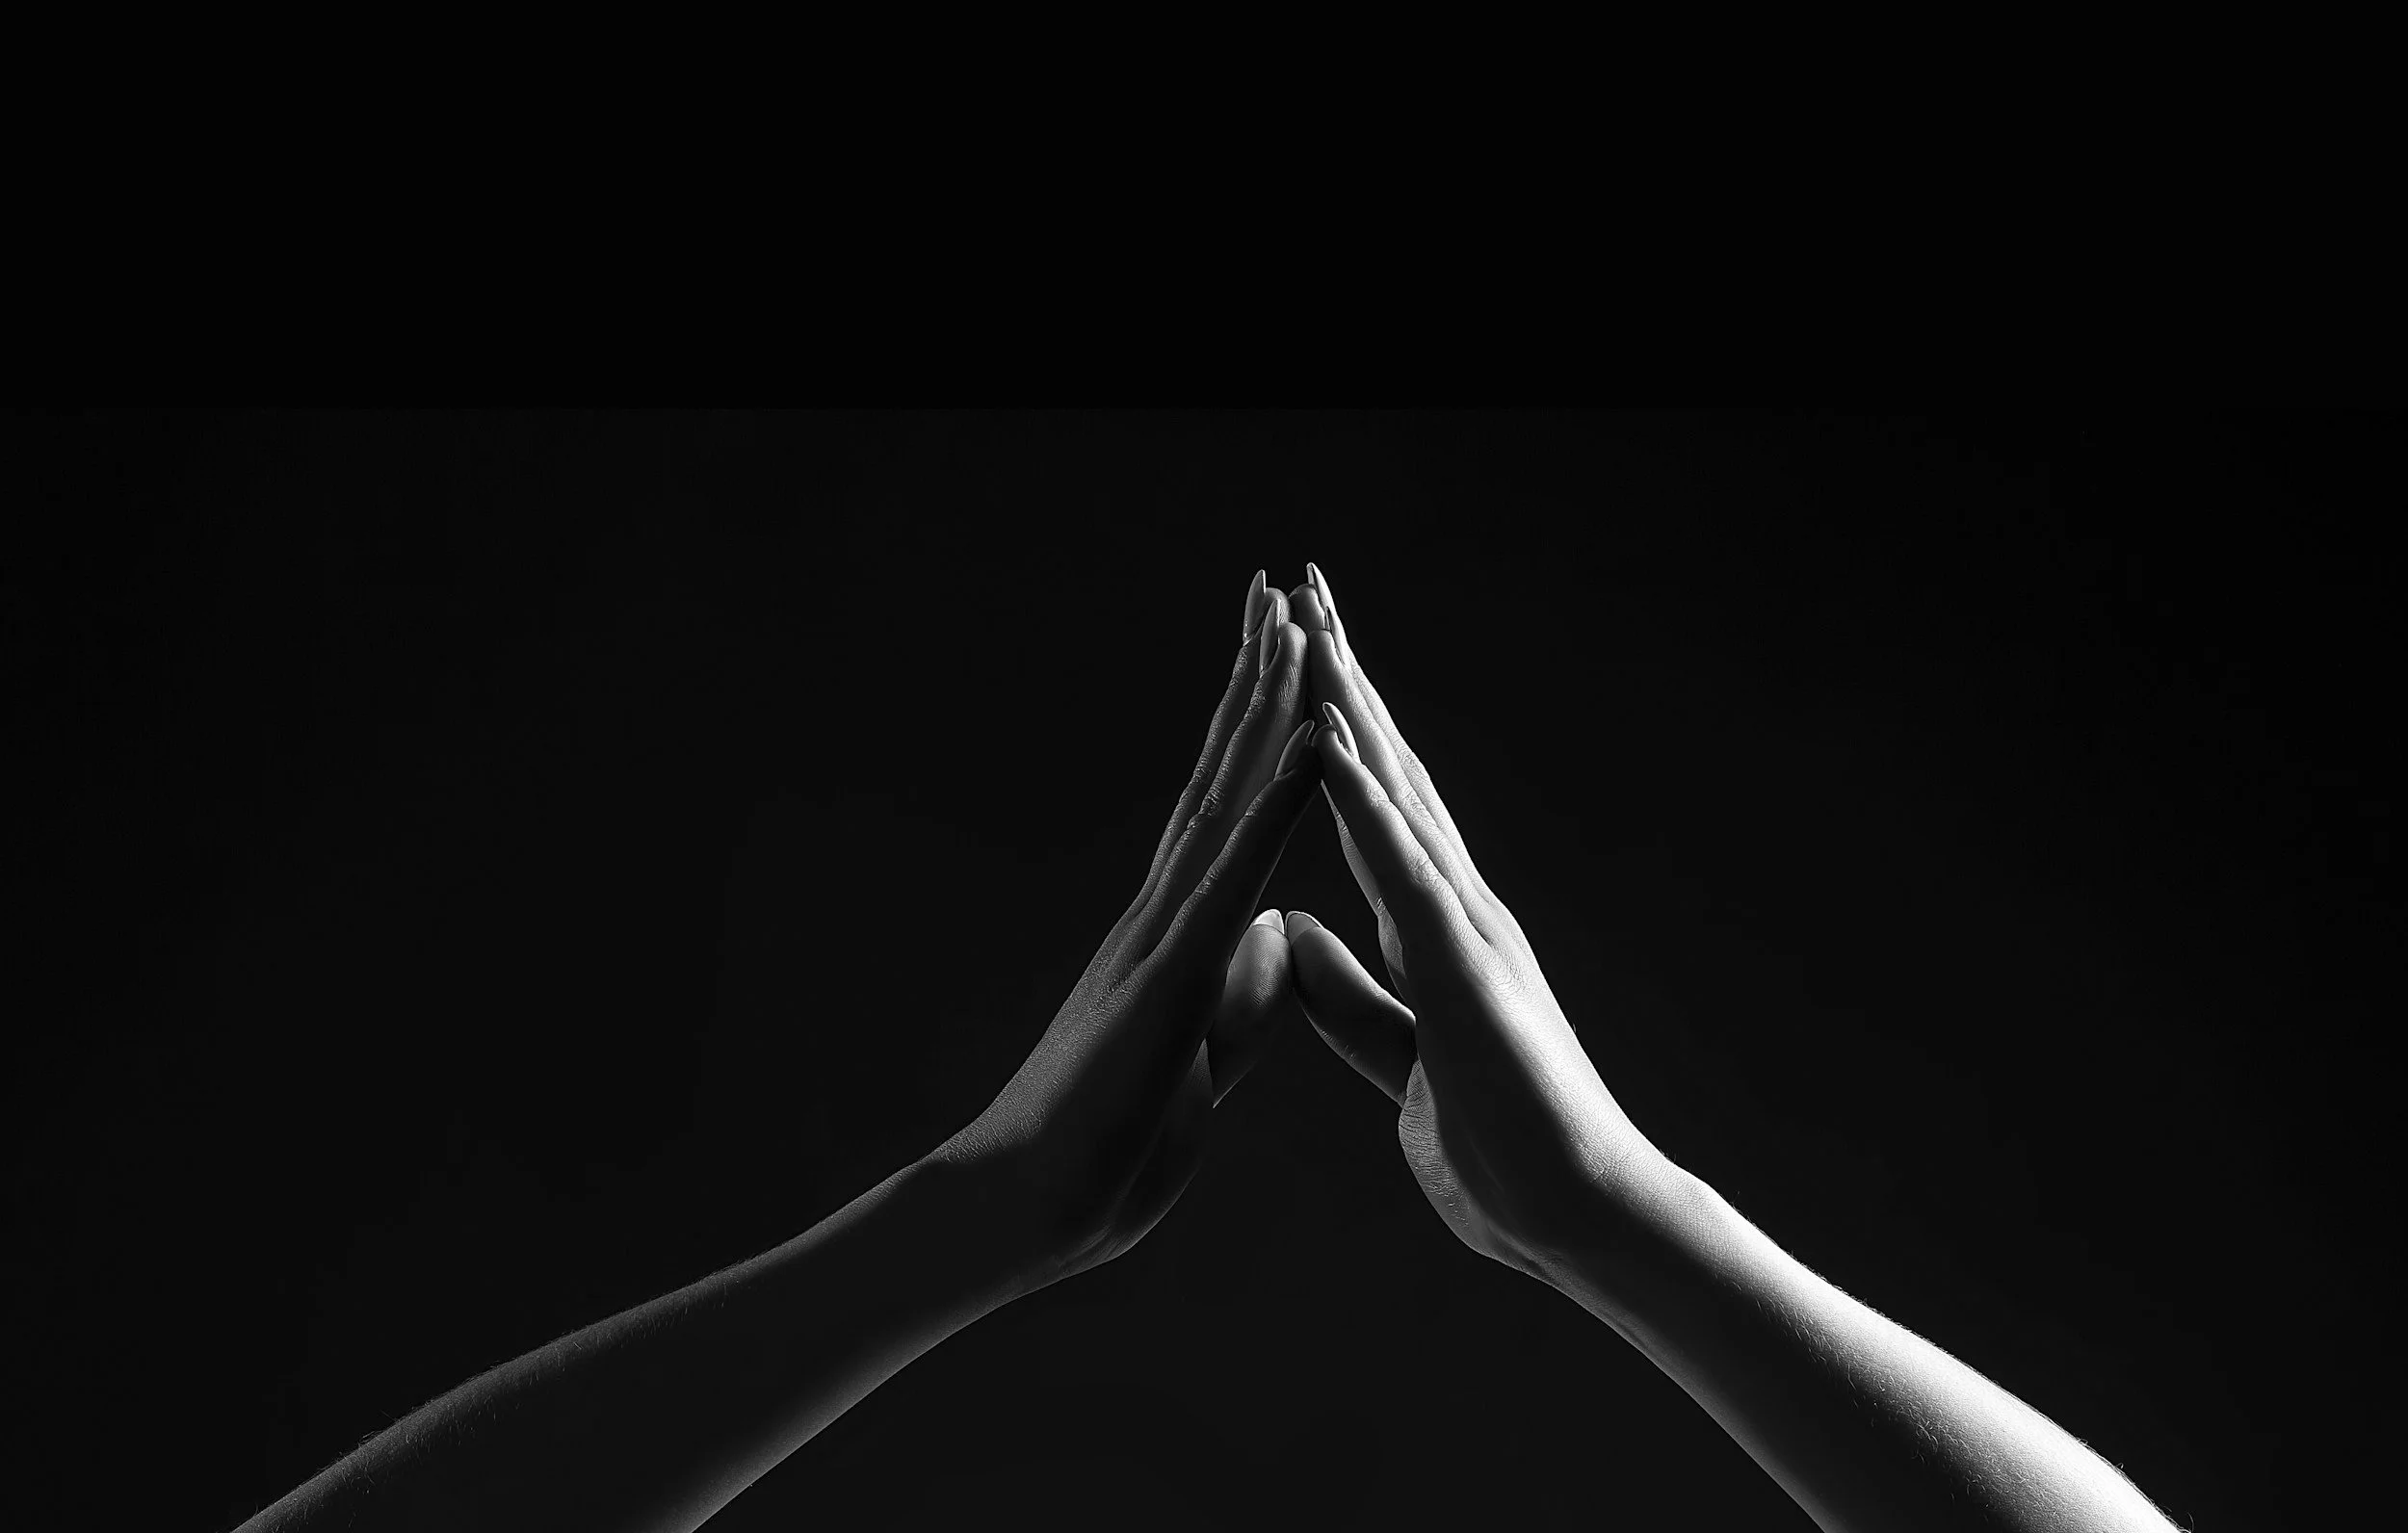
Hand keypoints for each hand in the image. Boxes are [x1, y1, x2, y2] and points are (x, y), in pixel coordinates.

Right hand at [931, 572, 1319, 1290]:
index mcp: (1179, 937)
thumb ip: (1237, 997)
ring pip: (1223, 802)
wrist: (1024, 1215)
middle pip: (1222, 777)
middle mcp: (1166, 914)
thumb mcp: (1204, 1063)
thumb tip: (1276, 933)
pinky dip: (1274, 810)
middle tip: (1279, 588)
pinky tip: (1306, 750)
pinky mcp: (1166, 978)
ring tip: (1290, 622)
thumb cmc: (1105, 1155)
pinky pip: (1231, 880)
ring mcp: (1161, 937)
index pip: (1231, 814)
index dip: (1263, 734)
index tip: (1288, 655)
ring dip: (1263, 711)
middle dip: (1255, 682)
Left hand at [1281, 566, 1671, 1285]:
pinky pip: (1403, 871)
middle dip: (1343, 676)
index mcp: (1431, 932)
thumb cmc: (1504, 1148)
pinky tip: (1329, 742)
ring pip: (1398, 794)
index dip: (1329, 733)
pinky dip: (1363, 803)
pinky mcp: (1466, 970)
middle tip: (1304, 585)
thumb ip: (1350, 996)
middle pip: (1387, 770)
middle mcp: (1455, 909)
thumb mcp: (1396, 1058)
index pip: (1369, 810)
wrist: (1577, 1219)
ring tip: (1312, 620)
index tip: (1294, 661)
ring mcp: (1466, 931)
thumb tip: (1290, 934)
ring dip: (1353, 704)